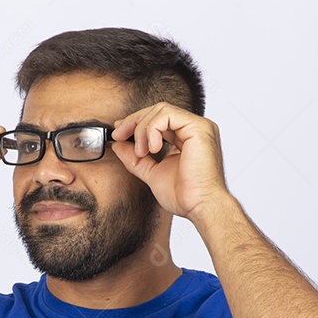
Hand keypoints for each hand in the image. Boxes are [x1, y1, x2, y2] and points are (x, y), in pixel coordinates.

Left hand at [110, 103, 228, 219]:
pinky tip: (152, 148)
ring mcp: (198, 127)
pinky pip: (167, 115)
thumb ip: (136, 158)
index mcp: (187, 138)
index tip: (119, 133)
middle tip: (119, 136)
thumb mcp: (152, 173)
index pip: (159, 119)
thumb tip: (117, 145)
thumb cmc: (185, 196)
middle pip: (158, 110)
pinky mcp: (199, 128)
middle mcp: (194, 129)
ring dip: (143, 128)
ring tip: (141, 152)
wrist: (199, 206)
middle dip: (134, 122)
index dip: (136, 122)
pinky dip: (152, 129)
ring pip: (161, 110)